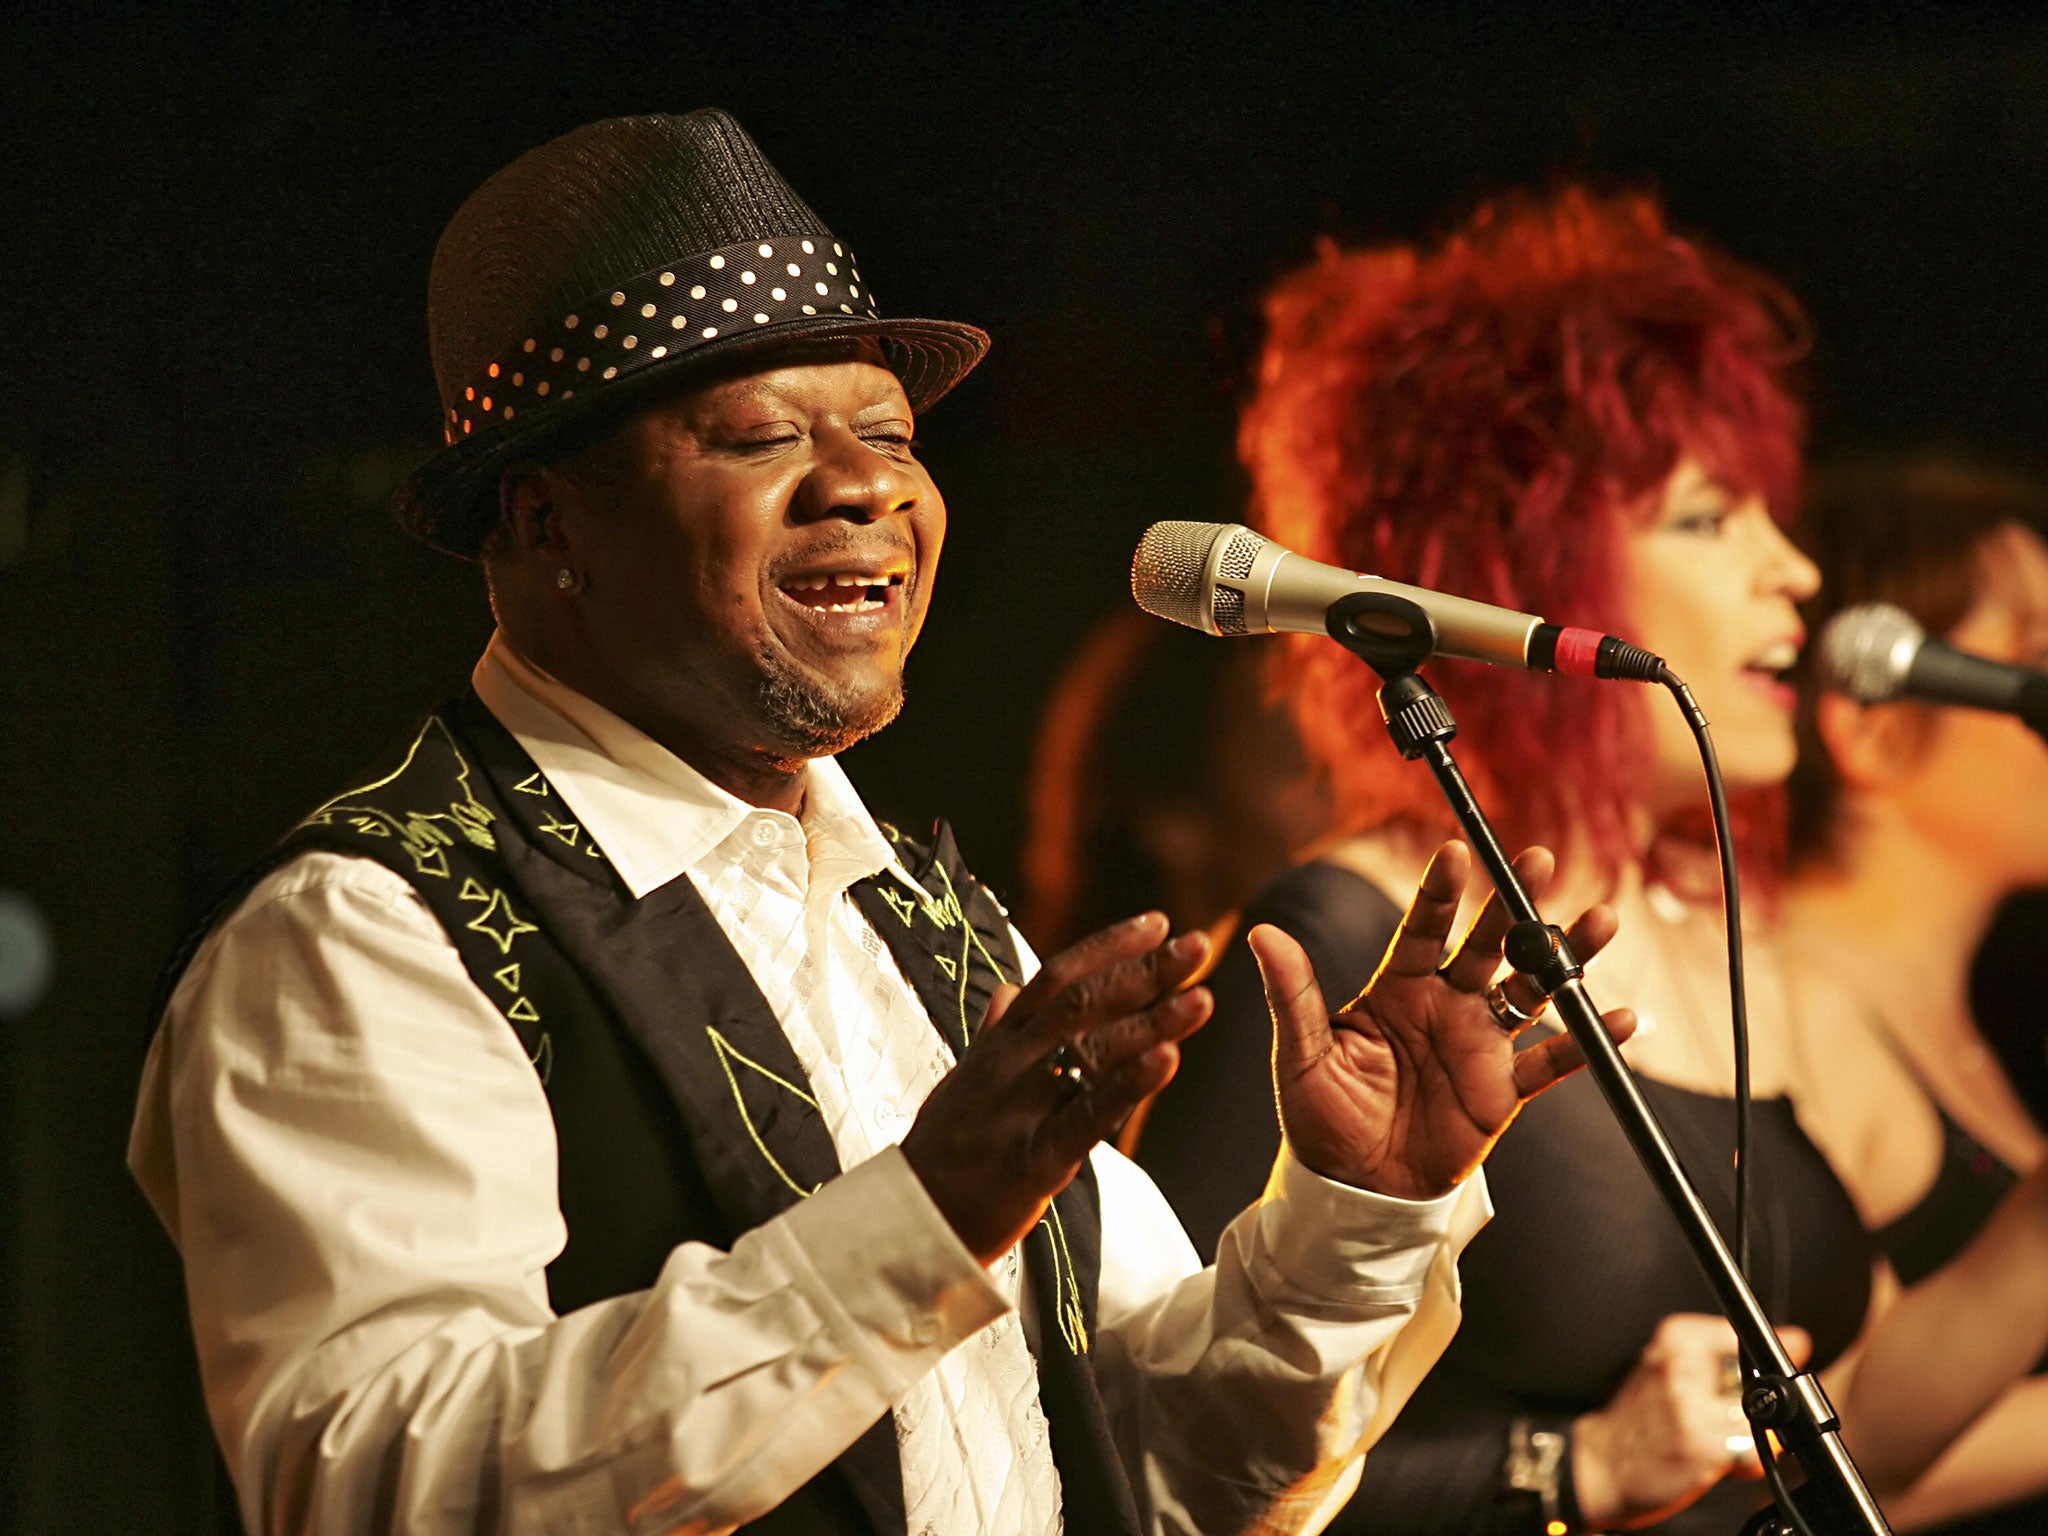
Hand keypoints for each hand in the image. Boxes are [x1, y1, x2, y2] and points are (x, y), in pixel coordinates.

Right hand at [901, 912, 1212, 1263]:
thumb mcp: (964, 1078)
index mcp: (1000, 1042)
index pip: (1057, 977)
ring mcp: (1020, 1107)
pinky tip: (1167, 1061)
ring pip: (1090, 1052)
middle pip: (1082, 1002)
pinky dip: (1127, 1086)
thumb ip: (996, 1032)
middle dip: (1144, 973)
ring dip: (1152, 1022)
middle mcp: (1011, 1063)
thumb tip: (1011, 990)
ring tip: (1201, 999)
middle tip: (1198, 947)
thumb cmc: (944, 1148)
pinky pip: (1086, 1116)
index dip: (1108, 947)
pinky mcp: (1033, 1159)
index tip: (1158, 922)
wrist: (908, 1217)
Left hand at [1250, 840, 1632, 1199]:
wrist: (1355, 1189)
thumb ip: (1293, 995)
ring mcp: (1480, 1044)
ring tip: (1601, 920)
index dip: (1441, 891)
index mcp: (1397, 988)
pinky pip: (1554, 1060)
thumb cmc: (1322, 1118)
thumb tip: (1261, 934)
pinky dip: (1590, 1042)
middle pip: (1489, 944)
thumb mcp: (1303, 1055)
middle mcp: (1445, 1005)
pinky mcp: (1504, 1090)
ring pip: (1532, 989)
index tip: (1457, 849)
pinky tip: (1623, 1019)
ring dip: (1566, 956)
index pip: (1423, 927)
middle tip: (1540, 860)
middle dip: (1515, 904)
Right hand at [1572, 1314, 1813, 1527]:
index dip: (1757, 1377)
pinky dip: (1742, 1462)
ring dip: (1745, 1437)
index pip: (1754, 1342)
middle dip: (1752, 1411)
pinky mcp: (1700, 1442)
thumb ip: (1734, 1354)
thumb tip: (1799, 1340)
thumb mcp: (1678, 1366)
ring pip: (1759, 1420)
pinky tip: (1711, 1458)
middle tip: (1714, 1420)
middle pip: (1763, 1386)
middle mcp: (1682, 1363)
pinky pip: (1751, 1451)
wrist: (1602, 1463)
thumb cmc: (1641, 1417)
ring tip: (1709, 1439)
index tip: (1732, 1392)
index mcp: (1678, 1336)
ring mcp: (1690, 1403)